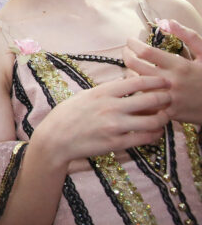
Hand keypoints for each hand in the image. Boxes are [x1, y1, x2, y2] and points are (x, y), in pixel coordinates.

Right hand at [34, 75, 170, 164]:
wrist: (55, 139)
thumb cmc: (68, 115)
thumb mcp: (85, 95)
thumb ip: (107, 90)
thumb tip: (127, 82)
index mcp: (102, 92)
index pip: (136, 82)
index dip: (155, 80)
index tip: (164, 81)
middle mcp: (111, 107)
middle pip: (150, 100)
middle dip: (165, 98)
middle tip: (169, 98)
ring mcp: (115, 126)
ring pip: (152, 121)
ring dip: (163, 118)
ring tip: (164, 116)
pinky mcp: (117, 143)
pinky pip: (145, 138)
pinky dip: (155, 134)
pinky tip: (155, 132)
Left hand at [124, 20, 201, 124]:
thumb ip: (187, 36)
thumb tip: (165, 21)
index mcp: (178, 66)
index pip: (145, 51)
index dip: (132, 44)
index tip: (130, 40)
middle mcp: (170, 81)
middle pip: (134, 66)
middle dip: (126, 55)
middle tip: (126, 51)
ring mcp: (167, 98)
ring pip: (135, 84)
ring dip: (129, 74)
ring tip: (131, 68)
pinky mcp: (167, 112)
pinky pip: (143, 102)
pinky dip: (138, 93)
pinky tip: (138, 86)